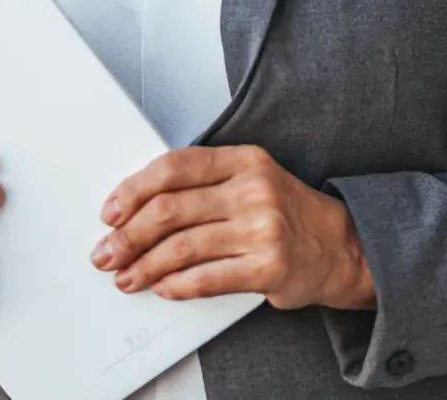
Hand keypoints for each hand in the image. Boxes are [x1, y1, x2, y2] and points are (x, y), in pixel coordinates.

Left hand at [89, 145, 374, 310]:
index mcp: (244, 159)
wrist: (339, 245)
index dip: (134, 188)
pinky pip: (207, 278)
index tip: (110, 210)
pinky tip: (161, 287)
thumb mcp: (250, 178)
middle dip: (128, 234)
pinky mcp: (268, 268)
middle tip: (106, 252)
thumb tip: (136, 206)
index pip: (175, 167)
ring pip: (183, 247)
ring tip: (126, 277)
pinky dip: (176, 285)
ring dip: (144, 265)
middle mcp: (253, 189)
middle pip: (171, 209)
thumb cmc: (283, 211)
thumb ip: (202, 184)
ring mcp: (263, 229)